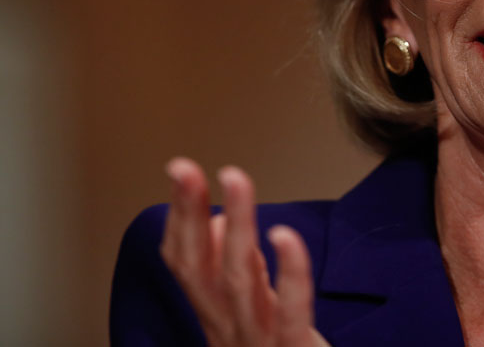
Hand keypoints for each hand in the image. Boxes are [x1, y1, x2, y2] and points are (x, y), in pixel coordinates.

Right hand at [160, 157, 330, 346]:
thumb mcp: (250, 312)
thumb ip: (234, 271)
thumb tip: (209, 222)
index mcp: (218, 317)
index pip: (186, 263)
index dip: (179, 216)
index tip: (181, 169)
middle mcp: (228, 328)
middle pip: (201, 267)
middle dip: (190, 214)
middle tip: (189, 168)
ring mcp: (258, 341)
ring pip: (239, 280)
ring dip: (234, 228)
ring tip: (235, 180)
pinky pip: (290, 310)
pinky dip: (289, 273)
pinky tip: (286, 237)